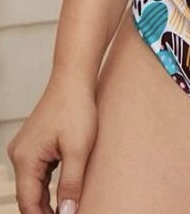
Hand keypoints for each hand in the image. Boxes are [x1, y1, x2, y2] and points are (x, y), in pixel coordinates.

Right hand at [6, 75, 97, 213]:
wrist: (74, 79)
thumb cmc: (77, 109)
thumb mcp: (79, 149)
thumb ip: (72, 183)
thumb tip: (67, 213)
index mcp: (26, 159)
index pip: (29, 202)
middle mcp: (19, 155)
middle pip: (30, 195)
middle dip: (45, 211)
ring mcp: (24, 148)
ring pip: (34, 184)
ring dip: (47, 199)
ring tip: (65, 210)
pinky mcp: (34, 143)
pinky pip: (38, 171)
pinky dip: (48, 183)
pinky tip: (61, 192)